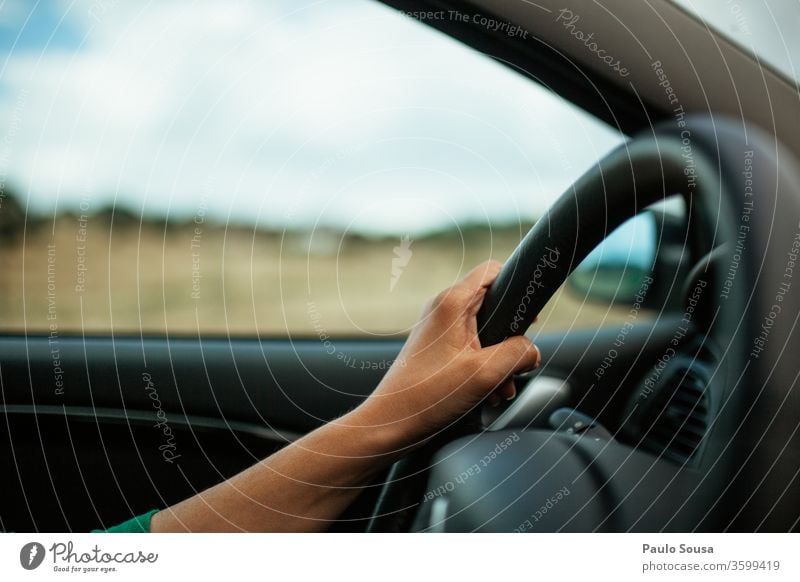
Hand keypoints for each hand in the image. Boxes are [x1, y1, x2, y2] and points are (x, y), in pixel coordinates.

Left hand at [353, 260, 540, 448]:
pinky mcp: (437, 351)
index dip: (515, 287)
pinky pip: (472, 350)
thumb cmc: (426, 397)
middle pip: (493, 306)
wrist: (391, 424)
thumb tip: (532, 351)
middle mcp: (443, 311)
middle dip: (510, 339)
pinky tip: (487, 393)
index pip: (492, 272)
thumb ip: (518, 354)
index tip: (527, 316)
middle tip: (515, 365)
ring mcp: (438, 331)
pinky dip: (484, 369)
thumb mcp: (484, 374)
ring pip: (485, 333)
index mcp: (451, 304)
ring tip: (500, 388)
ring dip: (499, 361)